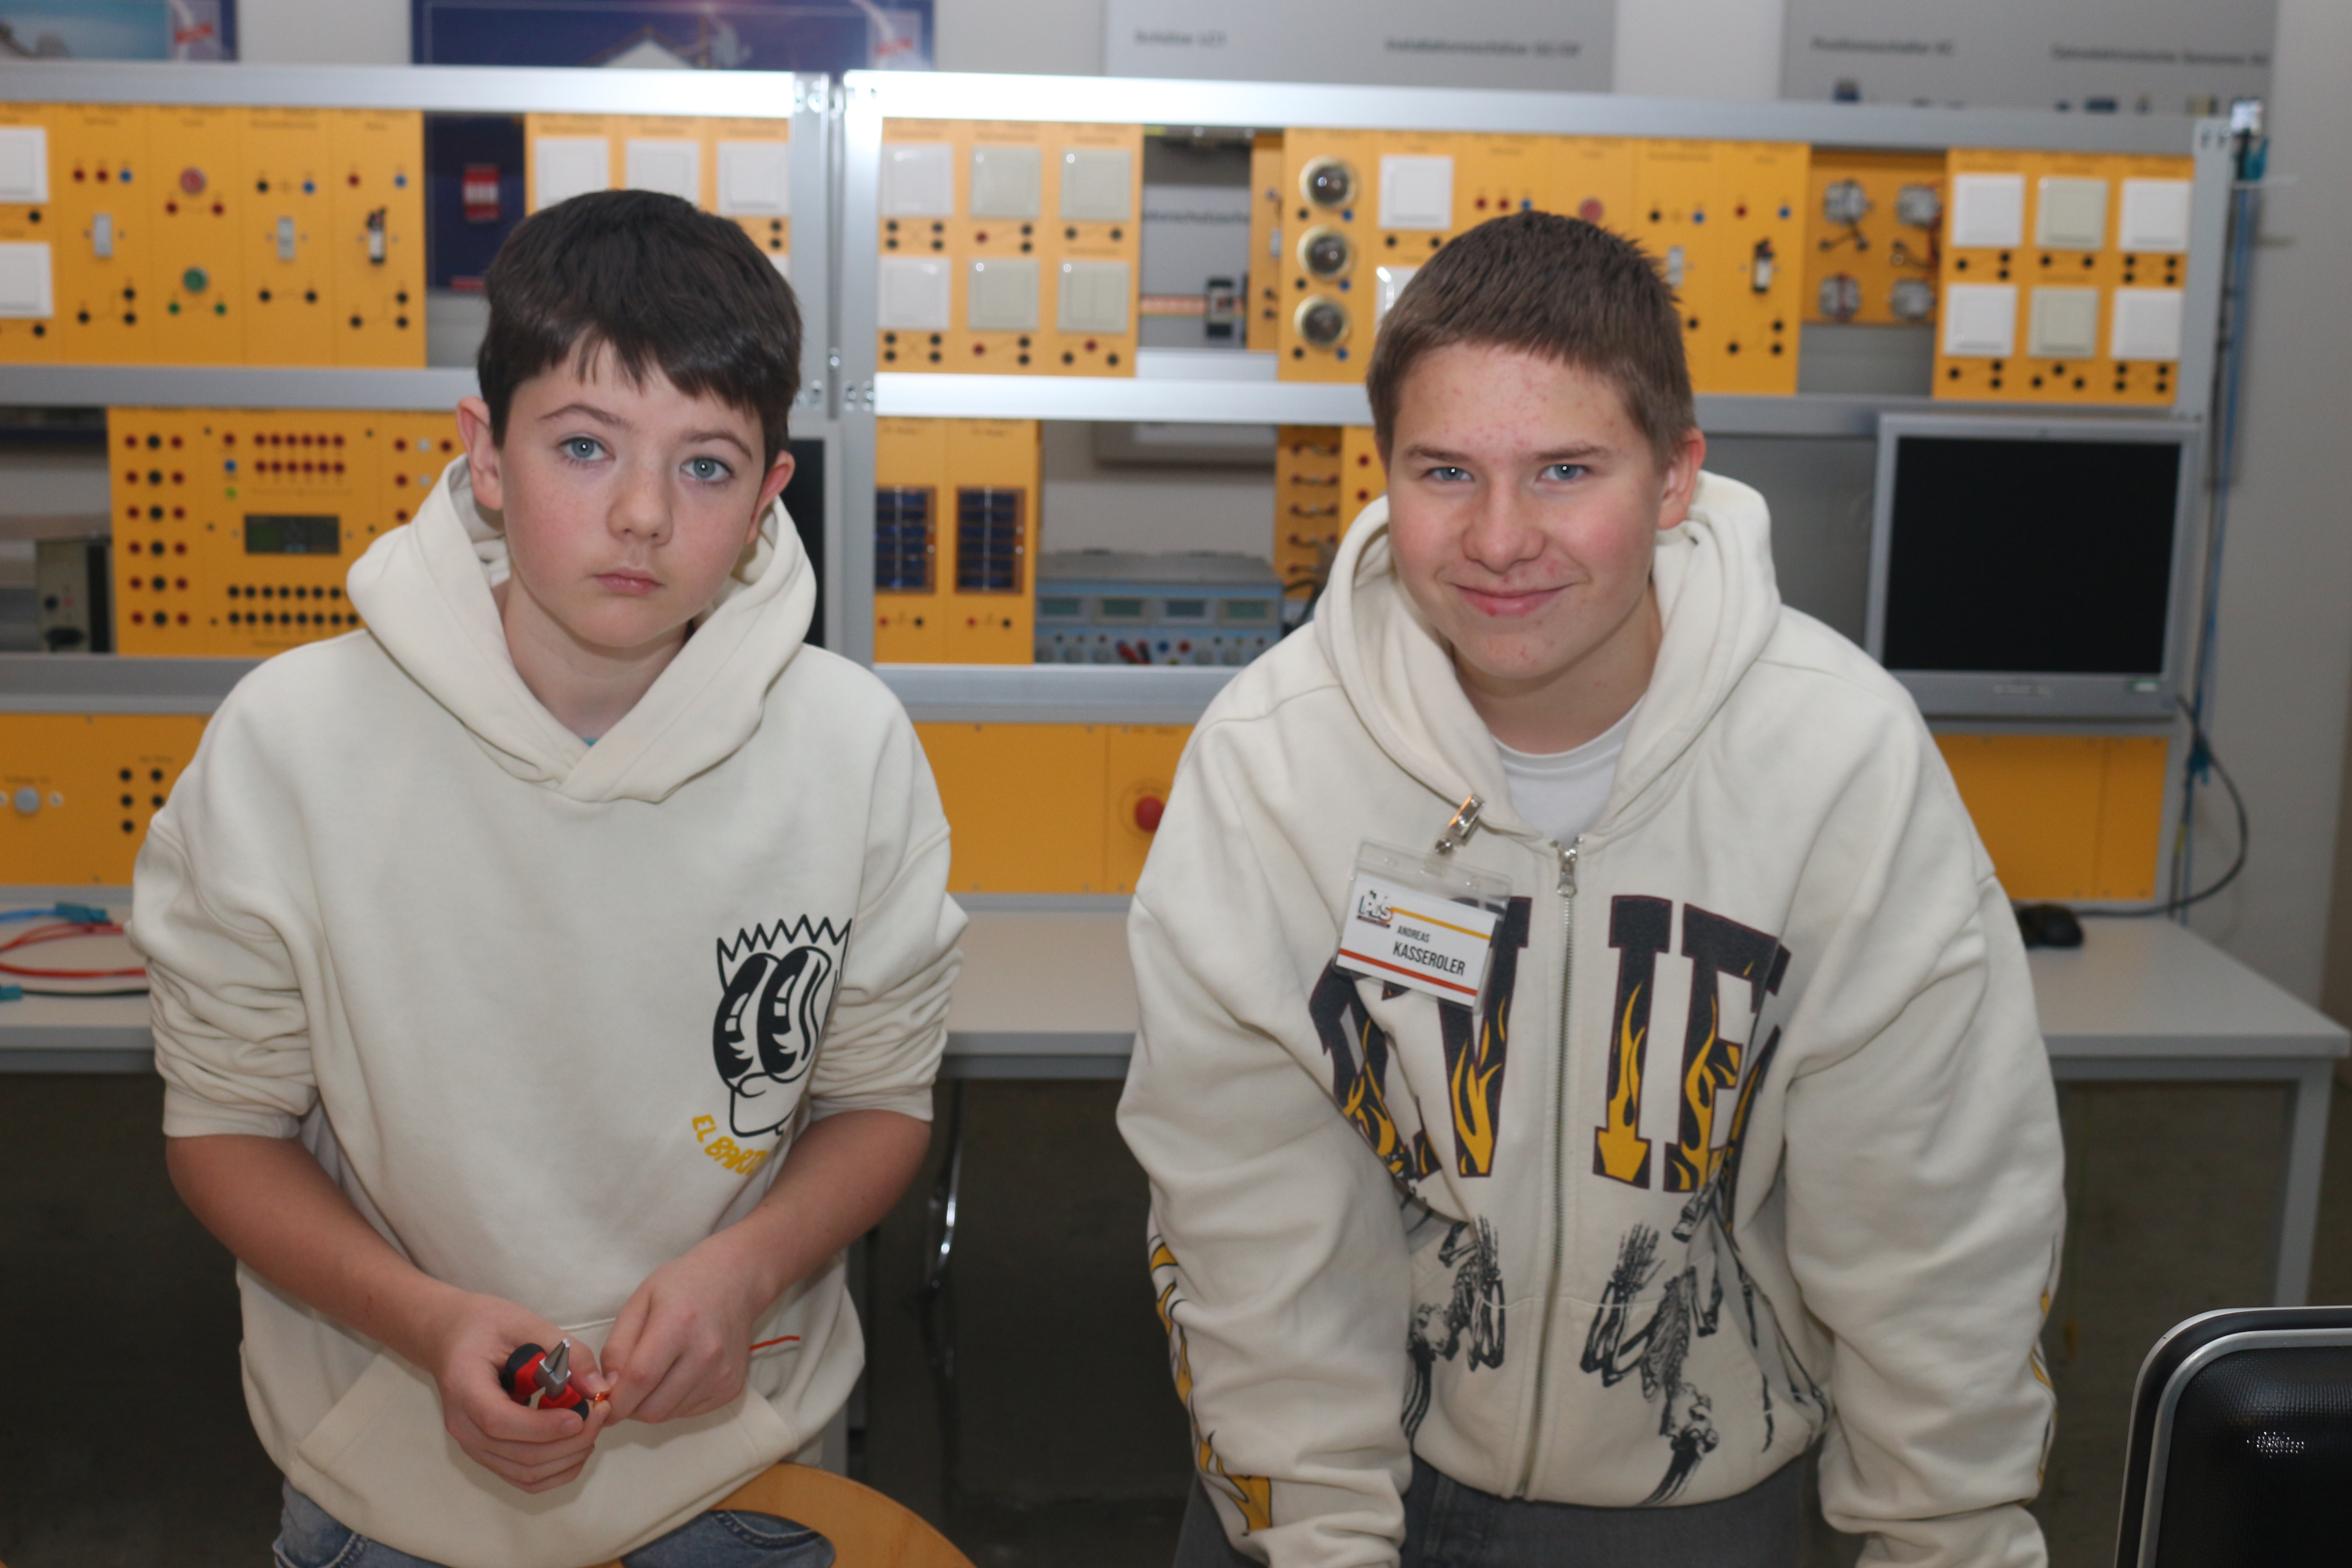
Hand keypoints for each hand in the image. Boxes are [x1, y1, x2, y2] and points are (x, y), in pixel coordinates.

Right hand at [416, 1288, 611, 1492]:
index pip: (501, 1422)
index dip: (544, 1426)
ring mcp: (473, 1445)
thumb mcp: (526, 1323)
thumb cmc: (487, 1326)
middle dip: (570, 1441)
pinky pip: (523, 1477)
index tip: (583, 1414)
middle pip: (520, 1454)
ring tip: (593, 1425)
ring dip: (568, 1457)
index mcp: (464, 1388)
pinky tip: (578, 1444)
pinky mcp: (487, 1454)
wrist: (453, 1339)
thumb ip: (565, 1352)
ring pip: (525, 1473)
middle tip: (601, 1412)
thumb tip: (599, 1388)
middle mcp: (464, 1426)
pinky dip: (556, 1469)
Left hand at [596, 1235, 766, 1426]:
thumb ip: (617, 1346)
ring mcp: (722, 1373)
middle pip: (653, 1408)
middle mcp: (706, 1353)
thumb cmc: (682, 1285)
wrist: (736, 1281)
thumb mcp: (639, 1302)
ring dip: (651, 1405)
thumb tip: (608, 1389)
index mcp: (678, 1323)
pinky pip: (688, 1412)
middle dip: (630, 1407)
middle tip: (625, 1389)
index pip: (640, 1378)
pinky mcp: (731, 1388)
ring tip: (655, 1375)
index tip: (600, 1405)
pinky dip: (673, 1402)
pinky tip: (677, 1375)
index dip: (615, 1400)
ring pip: (669, 1414)